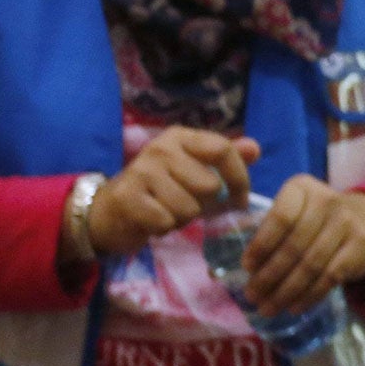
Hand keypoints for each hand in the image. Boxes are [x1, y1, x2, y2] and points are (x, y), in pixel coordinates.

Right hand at [86, 128, 259, 256]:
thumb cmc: (161, 190)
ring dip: (181, 218)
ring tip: (166, 210)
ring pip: (189, 208)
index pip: (222, 150)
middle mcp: (160, 148)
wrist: (109, 211)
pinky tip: (151, 219)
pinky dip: (163, 228)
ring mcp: (142, 170)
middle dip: (203, 204)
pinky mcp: (127, 197)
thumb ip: (225, 159)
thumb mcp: (194, 170)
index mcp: (180, 137)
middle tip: (184, 203)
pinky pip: (166, 222)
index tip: (241, 199)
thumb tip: (254, 148)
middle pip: (210, 185)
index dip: (239, 177)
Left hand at [240, 176, 364, 316]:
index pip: (280, 217)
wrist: (364, 220)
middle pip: (294, 245)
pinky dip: (309, 296)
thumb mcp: (288, 213)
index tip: (246, 267)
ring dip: (286, 291)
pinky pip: (330, 277)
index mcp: (301, 188)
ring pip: (311, 265)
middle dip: (269, 276)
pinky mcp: (361, 245)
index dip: (261, 244)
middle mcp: (327, 200)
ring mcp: (347, 222)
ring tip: (267, 308)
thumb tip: (213, 272)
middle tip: (252, 296)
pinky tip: (294, 306)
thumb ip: (256, 234)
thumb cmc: (311, 220)